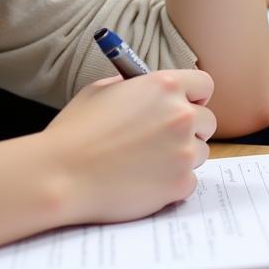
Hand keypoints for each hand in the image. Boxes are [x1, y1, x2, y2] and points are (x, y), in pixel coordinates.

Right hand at [40, 69, 215, 225]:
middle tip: (163, 139)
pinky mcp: (179, 184)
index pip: (204, 85)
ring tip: (146, 163)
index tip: (185, 105)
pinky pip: (189, 181)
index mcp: (164, 86)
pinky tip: (144, 182)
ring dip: (181, 156)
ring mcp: (183, 151)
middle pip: (207, 121)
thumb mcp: (101, 91)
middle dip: (190, 129)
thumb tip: (147, 91)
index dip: (194, 96)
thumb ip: (133, 87)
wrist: (60, 174)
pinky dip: (172, 183)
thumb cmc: (75, 131)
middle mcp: (181, 115)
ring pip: (199, 152)